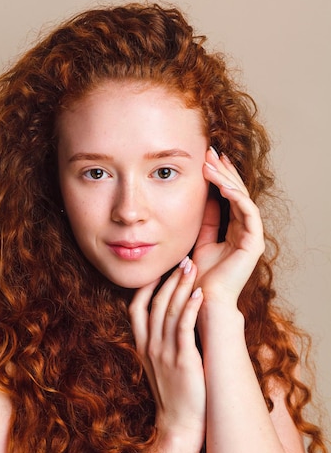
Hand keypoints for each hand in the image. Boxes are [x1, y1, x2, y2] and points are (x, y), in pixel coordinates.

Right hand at [129, 260, 205, 441]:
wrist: (178, 426)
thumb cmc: (175, 395)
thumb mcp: (159, 366)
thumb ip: (160, 343)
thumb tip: (172, 322)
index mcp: (143, 346)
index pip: (137, 308)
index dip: (148, 286)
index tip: (161, 269)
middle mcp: (150, 346)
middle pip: (156, 303)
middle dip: (169, 278)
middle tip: (183, 259)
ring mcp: (164, 353)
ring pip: (169, 310)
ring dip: (181, 286)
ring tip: (193, 267)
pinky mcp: (182, 361)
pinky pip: (184, 328)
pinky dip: (191, 308)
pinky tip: (200, 293)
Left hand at [193, 148, 264, 303]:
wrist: (203, 300)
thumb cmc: (198, 276)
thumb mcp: (200, 241)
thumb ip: (205, 221)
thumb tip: (204, 198)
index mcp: (234, 231)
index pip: (229, 197)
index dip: (220, 178)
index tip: (206, 160)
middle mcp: (246, 232)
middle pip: (238, 194)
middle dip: (224, 172)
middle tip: (211, 152)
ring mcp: (252, 237)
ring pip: (243, 199)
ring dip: (227, 179)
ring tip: (213, 163)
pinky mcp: (254, 244)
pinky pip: (247, 213)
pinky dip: (236, 197)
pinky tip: (223, 184)